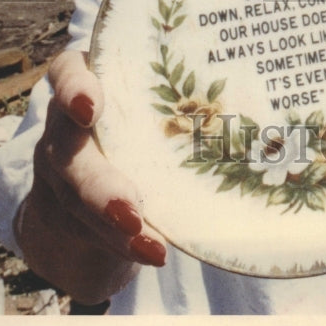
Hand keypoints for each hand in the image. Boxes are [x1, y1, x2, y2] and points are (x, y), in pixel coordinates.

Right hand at [16, 50, 166, 303]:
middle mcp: (65, 125)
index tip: (92, 108)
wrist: (95, 186)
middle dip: (98, 183)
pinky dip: (122, 244)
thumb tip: (266, 94)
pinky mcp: (67, 214)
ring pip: (75, 198)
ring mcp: (59, 172)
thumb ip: (190, 89)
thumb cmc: (148, 120)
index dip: (74, 88)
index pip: (68, 72)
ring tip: (151, 247)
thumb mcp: (158, 99)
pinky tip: (152, 252)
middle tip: (130, 210)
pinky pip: (88, 230)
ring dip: (112, 225)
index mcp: (90, 82)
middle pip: (69, 149)